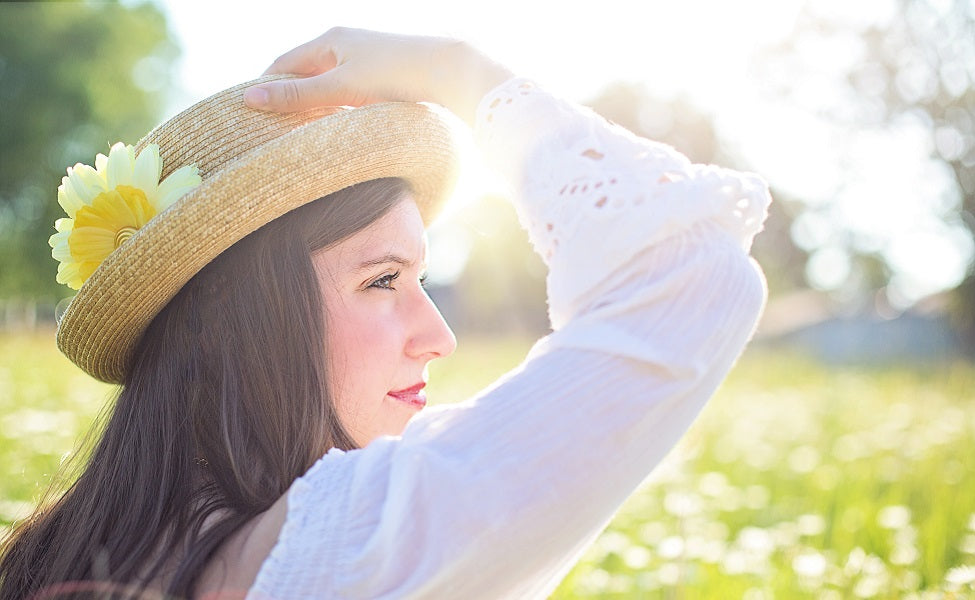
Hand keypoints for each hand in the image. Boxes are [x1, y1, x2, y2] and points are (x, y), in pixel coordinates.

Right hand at [243, 27, 512, 125]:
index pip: (282, 65)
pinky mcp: (383, 81)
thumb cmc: (395, 74)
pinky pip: (349, 98)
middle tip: (269, 135)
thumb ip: (297, 96)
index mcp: (330, 39)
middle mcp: (346, 46)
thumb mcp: (340, 87)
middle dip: (288, 103)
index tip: (249, 118)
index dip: (265, 89)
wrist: (450, 74)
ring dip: (314, 112)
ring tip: (298, 141)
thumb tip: (249, 99)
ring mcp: (365, 63)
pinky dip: (337, 114)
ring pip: (328, 90)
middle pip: (304, 77)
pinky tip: (336, 135)